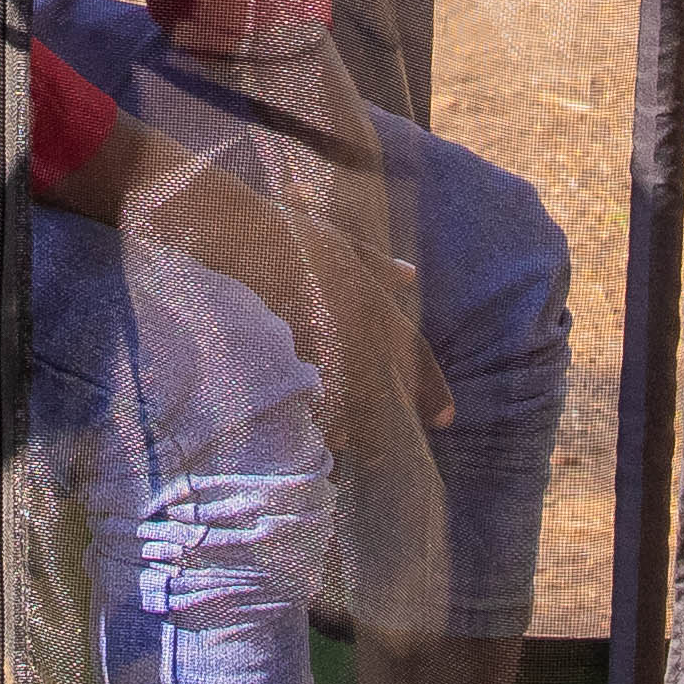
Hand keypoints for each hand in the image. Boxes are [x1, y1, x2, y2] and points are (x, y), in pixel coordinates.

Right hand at [153, 137, 455, 432]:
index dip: (433, 388)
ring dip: (351, 427)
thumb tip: (412, 274)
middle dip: (390, 422)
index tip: (447, 419)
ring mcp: (318, 348)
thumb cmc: (289, 234)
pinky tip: (312, 430)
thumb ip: (378, 265)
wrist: (237, 238)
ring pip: (346, 403)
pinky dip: (313, 417)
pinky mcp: (284, 360)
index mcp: (369, 303)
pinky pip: (308, 400)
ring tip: (346, 443)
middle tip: (392, 449)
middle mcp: (351, 331)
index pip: (413, 352)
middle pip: (382, 390)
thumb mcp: (340, 243)